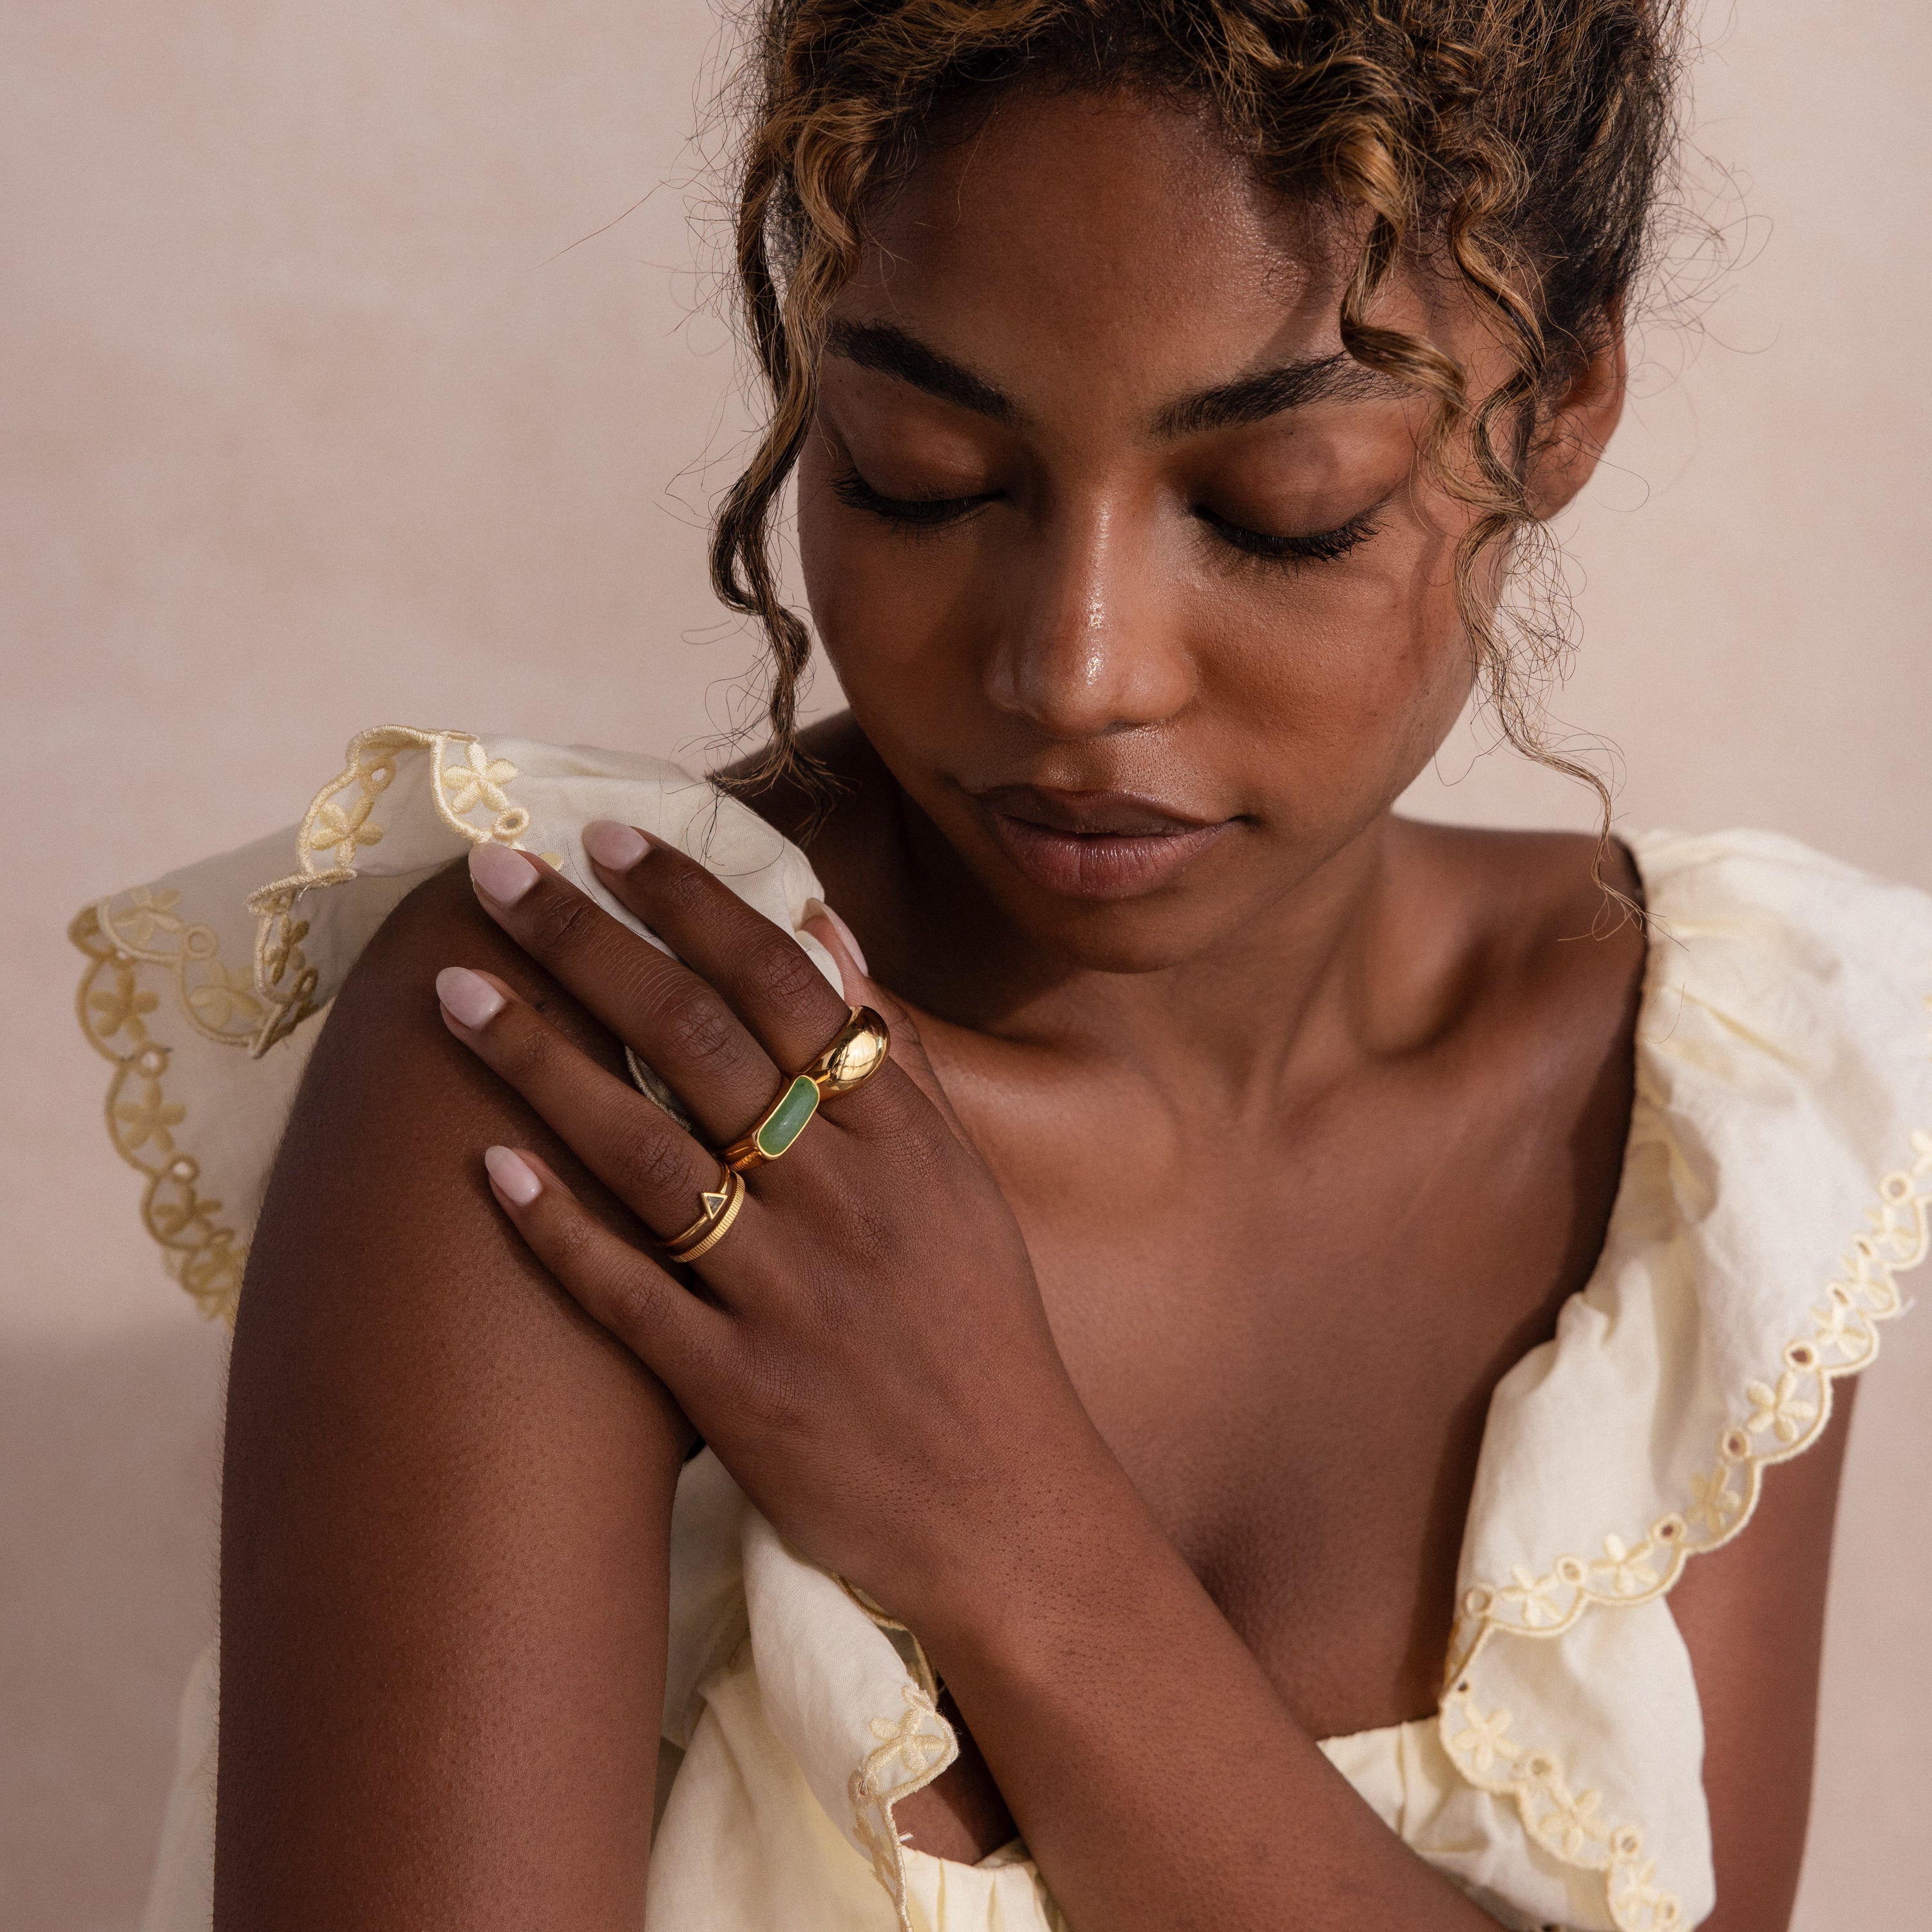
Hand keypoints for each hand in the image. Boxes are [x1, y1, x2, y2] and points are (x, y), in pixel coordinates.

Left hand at [434, 821, 1107, 1622]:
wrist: (1008, 1510)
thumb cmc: (977, 1335)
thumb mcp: (960, 1184)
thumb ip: (893, 1061)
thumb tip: (824, 932)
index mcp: (900, 1139)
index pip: (784, 983)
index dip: (690, 904)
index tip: (607, 841)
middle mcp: (842, 1199)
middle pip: (698, 1043)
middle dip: (591, 948)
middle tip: (497, 877)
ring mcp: (785, 1297)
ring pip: (645, 1154)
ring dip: (544, 1065)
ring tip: (455, 997)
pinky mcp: (737, 1392)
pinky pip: (631, 1297)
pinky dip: (558, 1231)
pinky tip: (486, 1171)